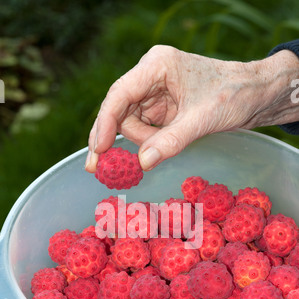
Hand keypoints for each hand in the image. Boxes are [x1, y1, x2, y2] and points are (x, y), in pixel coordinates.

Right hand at [85, 45, 298, 171]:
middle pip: (119, 111)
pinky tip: (156, 151)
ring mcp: (153, 92)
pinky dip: (147, 143)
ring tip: (163, 148)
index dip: (105, 123)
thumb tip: (143, 163)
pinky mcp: (160, 107)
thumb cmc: (233, 95)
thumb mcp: (202, 120)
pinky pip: (143, 128)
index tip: (98, 150)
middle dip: (115, 138)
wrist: (254, 94)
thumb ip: (171, 141)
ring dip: (140, 143)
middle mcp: (150, 76)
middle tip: (99, 168)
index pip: (119, 94)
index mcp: (157, 66)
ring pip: (129, 123)